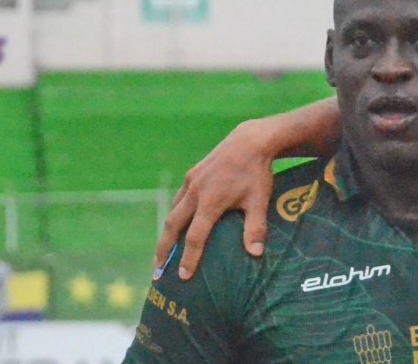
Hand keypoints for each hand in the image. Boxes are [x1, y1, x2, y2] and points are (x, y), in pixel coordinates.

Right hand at [154, 118, 278, 279]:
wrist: (250, 141)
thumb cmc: (257, 173)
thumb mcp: (259, 201)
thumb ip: (256, 229)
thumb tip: (256, 255)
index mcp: (210, 203)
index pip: (194, 237)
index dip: (188, 258)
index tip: (182, 277)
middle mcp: (195, 192)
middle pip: (173, 226)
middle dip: (164, 249)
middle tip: (157, 269)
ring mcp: (192, 181)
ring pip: (173, 210)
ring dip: (167, 231)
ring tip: (163, 250)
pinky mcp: (193, 173)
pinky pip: (179, 197)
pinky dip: (175, 212)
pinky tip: (177, 221)